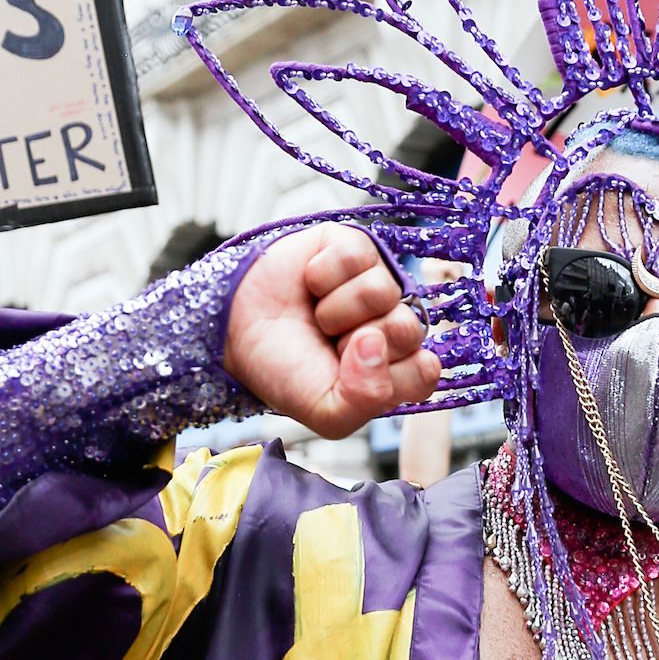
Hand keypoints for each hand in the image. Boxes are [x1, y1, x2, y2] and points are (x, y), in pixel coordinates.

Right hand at [223, 225, 439, 436]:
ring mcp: (375, 282)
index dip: (387, 377)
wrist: (235, 331)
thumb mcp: (327, 412)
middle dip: (359, 341)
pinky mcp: (354, 247)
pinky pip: (357, 256)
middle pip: (409, 329)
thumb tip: (377, 341)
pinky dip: (323, 275)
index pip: (423, 372)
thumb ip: (367, 399)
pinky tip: (310, 285)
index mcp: (394, 366)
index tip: (349, 376)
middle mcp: (391, 322)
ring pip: (383, 291)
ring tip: (317, 315)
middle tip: (329, 343)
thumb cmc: (283, 370)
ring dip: (337, 309)